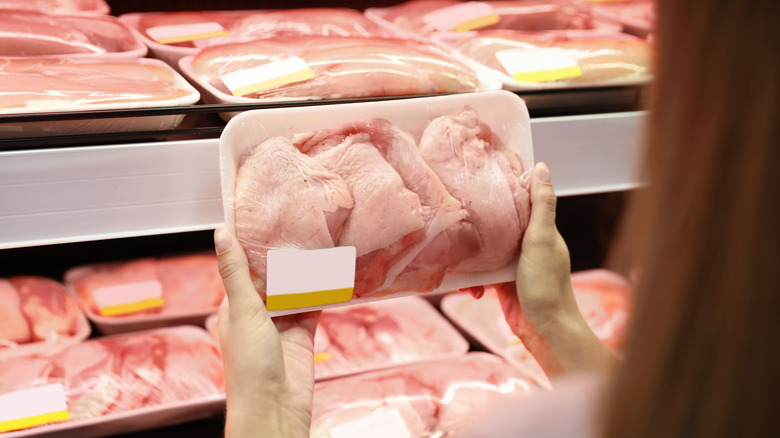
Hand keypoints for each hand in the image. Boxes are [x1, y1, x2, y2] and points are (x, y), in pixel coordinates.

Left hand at [215, 227, 319, 437]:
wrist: (275, 407)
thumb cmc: (249, 364)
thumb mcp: (242, 310)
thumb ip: (237, 273)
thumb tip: (221, 234)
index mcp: (235, 306)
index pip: (244, 268)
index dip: (254, 246)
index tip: (267, 219)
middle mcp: (258, 313)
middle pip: (273, 277)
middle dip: (285, 257)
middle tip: (302, 224)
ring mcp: (282, 323)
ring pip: (295, 289)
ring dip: (305, 272)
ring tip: (319, 241)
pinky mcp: (304, 333)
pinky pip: (314, 305)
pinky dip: (322, 291)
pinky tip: (332, 272)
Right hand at [465, 162, 614, 377]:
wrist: (544, 329)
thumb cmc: (546, 284)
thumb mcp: (542, 239)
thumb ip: (541, 205)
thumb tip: (541, 167)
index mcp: (540, 229)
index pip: (522, 199)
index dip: (504, 187)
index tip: (481, 175)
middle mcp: (527, 243)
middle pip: (498, 224)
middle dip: (478, 223)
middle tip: (456, 214)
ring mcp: (513, 264)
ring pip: (485, 250)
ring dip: (470, 257)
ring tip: (456, 260)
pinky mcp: (502, 283)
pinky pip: (481, 274)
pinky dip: (472, 280)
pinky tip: (468, 288)